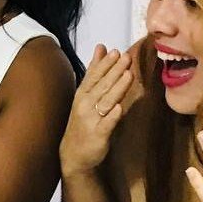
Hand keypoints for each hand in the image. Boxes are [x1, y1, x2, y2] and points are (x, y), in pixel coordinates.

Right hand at [60, 44, 132, 175]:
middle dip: (114, 71)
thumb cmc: (83, 120)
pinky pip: (106, 124)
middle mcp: (85, 105)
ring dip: (117, 88)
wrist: (74, 154)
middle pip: (101, 86)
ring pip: (105, 102)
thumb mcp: (86, 93)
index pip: (94, 76)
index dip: (105, 64)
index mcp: (83, 94)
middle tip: (126, 57)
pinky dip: (112, 116)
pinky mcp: (98, 135)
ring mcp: (91, 120)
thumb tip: (101, 47)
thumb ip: (94, 71)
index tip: (115, 51)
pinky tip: (119, 108)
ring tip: (128, 75)